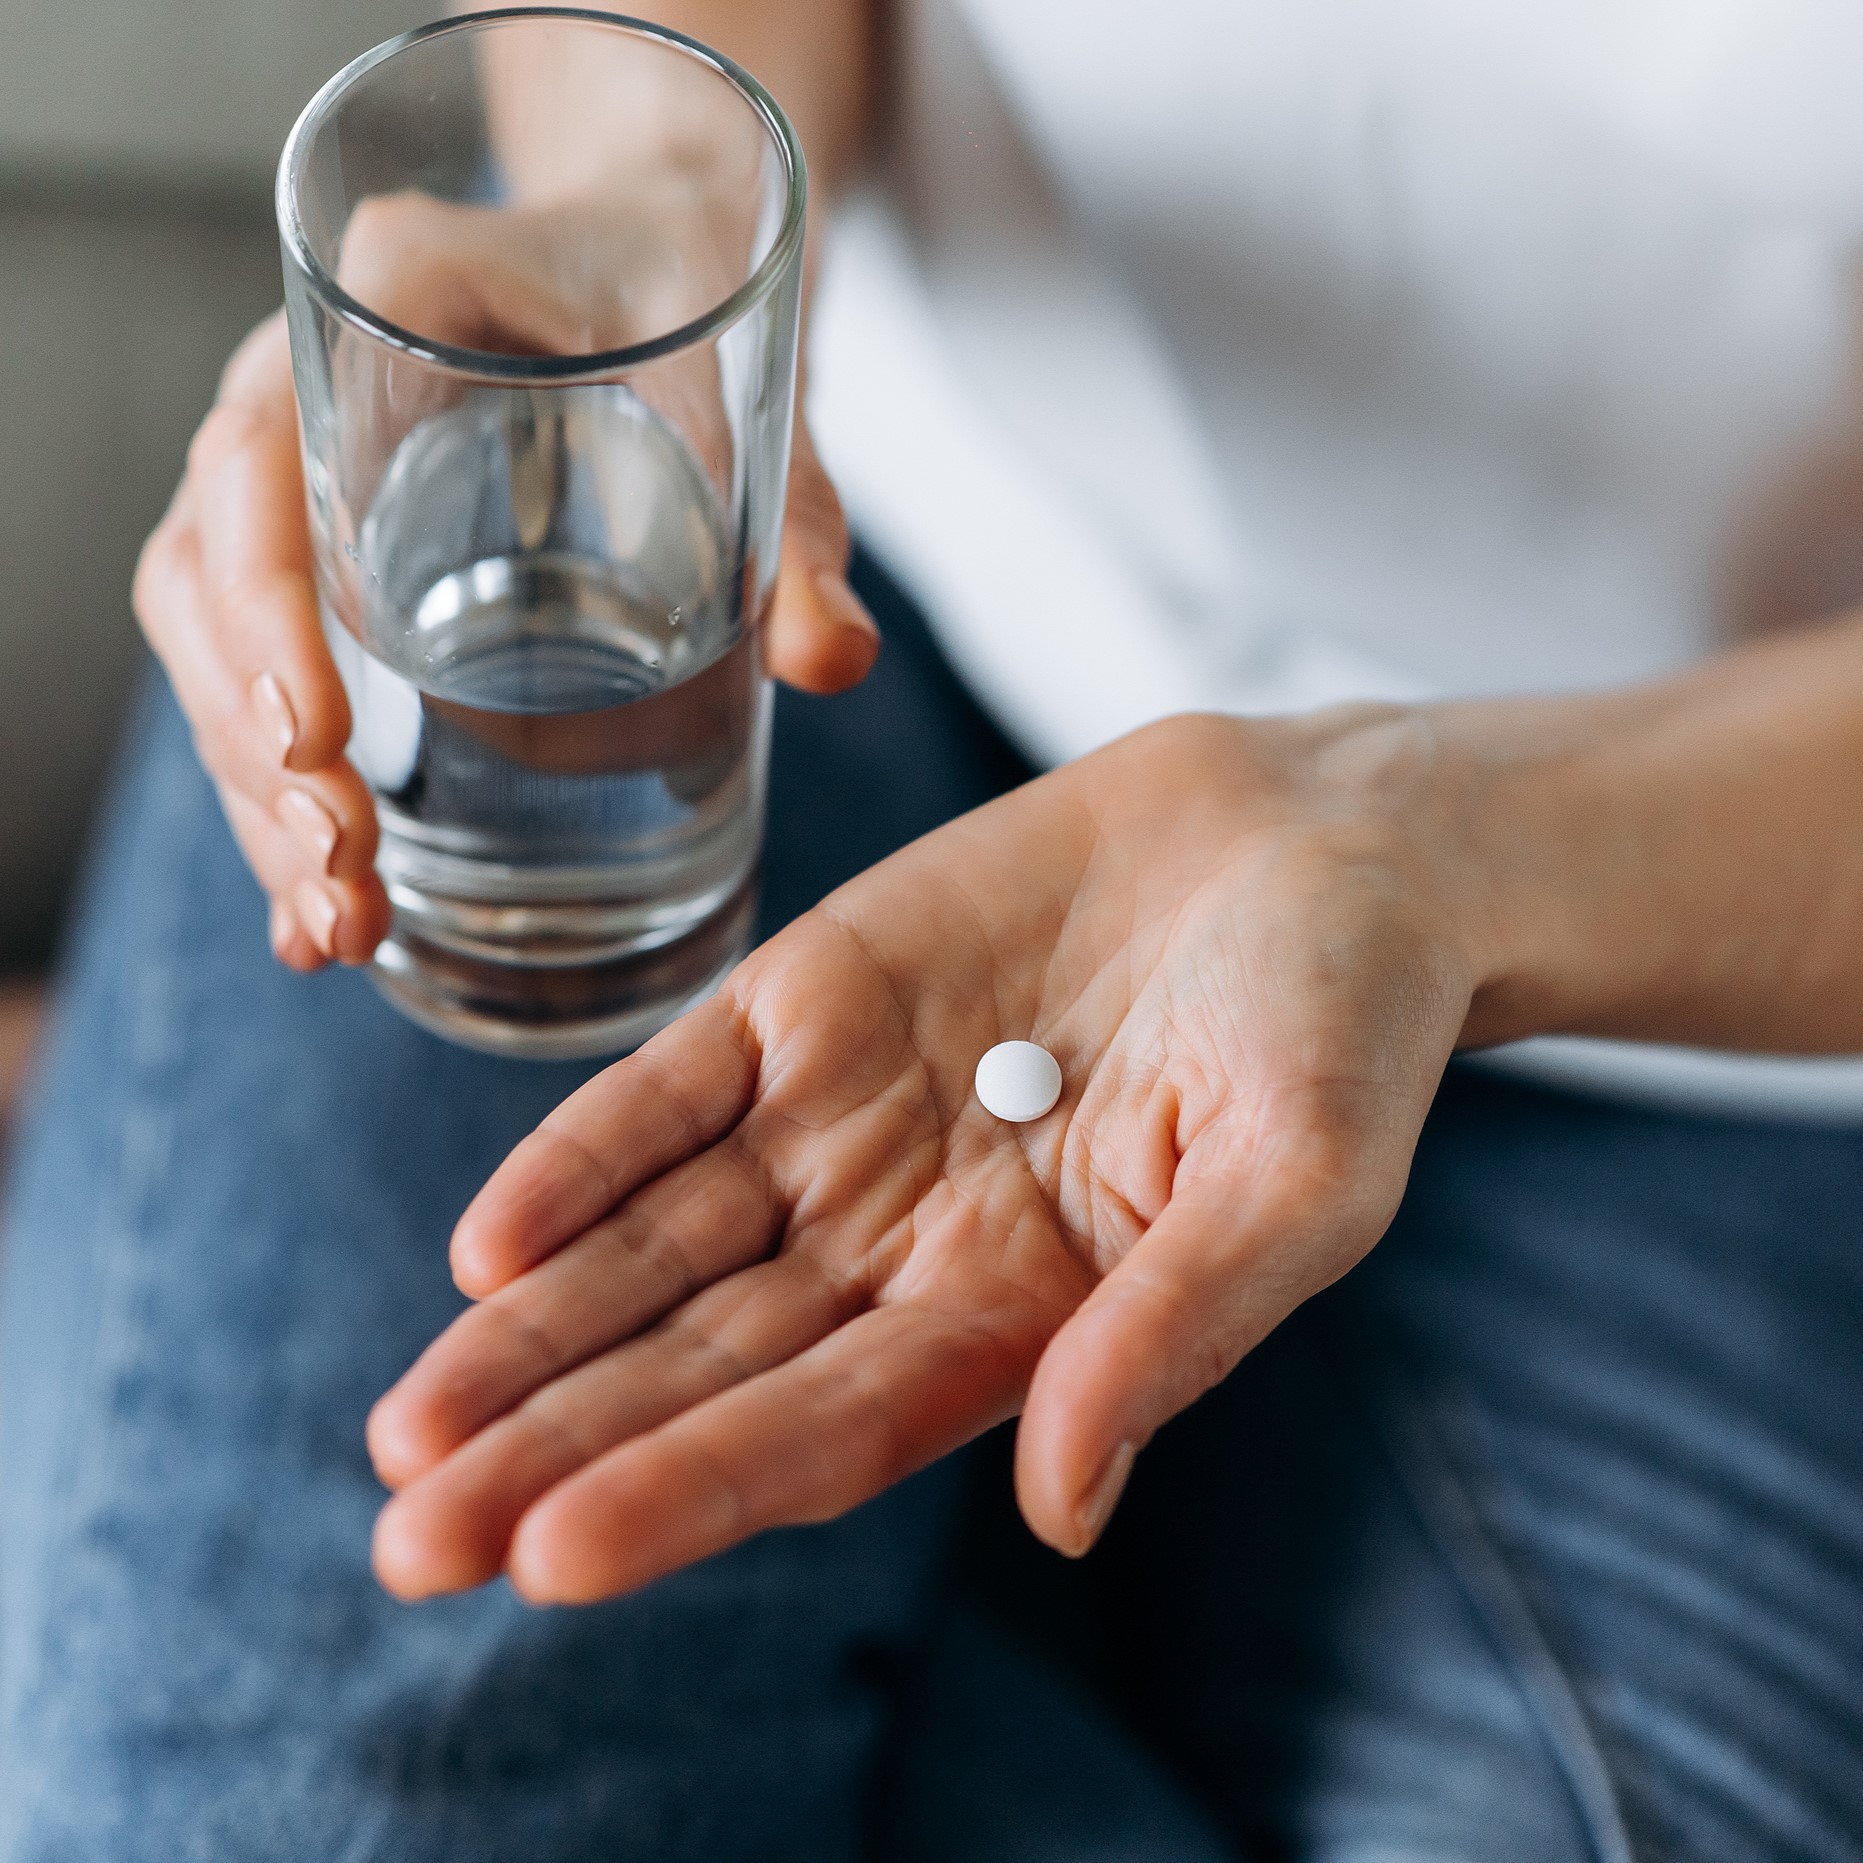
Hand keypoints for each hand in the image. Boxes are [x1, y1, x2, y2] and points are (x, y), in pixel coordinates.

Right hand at [133, 198, 877, 972]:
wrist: (657, 250)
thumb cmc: (698, 299)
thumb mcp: (763, 396)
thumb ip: (800, 523)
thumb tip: (833, 659)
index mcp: (394, 299)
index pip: (262, 452)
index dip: (263, 607)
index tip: (320, 743)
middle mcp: (309, 378)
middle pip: (208, 572)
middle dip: (256, 746)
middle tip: (346, 881)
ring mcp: (304, 467)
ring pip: (211, 634)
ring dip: (255, 791)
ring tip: (336, 926)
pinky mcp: (331, 545)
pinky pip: (257, 658)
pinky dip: (277, 786)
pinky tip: (319, 905)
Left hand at [366, 708, 1484, 1602]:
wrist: (1314, 840)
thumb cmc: (1345, 1025)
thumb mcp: (1300, 1182)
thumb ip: (1174, 1329)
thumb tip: (1060, 1505)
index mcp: (1022, 1317)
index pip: (827, 1431)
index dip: (691, 1490)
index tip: (551, 1559)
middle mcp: (906, 1240)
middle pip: (706, 1365)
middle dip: (560, 1449)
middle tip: (414, 1537)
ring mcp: (846, 1120)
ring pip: (660, 1246)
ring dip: (533, 1328)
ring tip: (410, 1425)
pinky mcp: (811, 998)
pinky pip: (671, 1088)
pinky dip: (583, 1157)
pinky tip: (487, 1241)